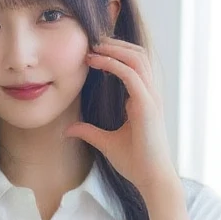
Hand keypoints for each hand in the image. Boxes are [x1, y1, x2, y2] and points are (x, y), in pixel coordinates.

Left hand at [63, 37, 178, 195]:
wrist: (152, 178)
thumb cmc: (135, 162)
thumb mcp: (106, 143)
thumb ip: (89, 132)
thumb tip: (68, 129)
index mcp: (144, 99)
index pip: (133, 65)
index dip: (115, 54)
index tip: (92, 52)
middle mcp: (150, 95)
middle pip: (137, 55)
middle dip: (115, 44)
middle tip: (91, 41)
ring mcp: (151, 98)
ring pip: (136, 59)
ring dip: (114, 49)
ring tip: (93, 46)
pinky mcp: (147, 106)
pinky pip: (131, 75)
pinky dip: (114, 64)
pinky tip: (97, 62)